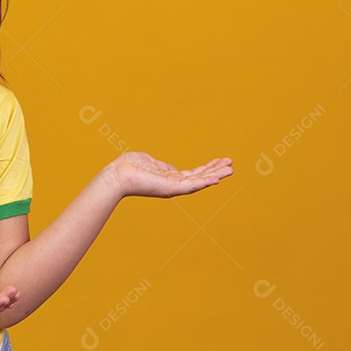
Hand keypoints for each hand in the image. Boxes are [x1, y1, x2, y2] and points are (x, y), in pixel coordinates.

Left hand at [106, 152, 232, 198]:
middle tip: (231, 165)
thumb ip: (162, 166)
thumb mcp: (150, 162)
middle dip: (216, 171)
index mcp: (169, 178)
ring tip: (230, 170)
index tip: (220, 161)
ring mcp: (173, 187)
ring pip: (199, 182)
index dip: (207, 168)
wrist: (118, 175)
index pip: (193, 174)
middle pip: (200, 178)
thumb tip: (169, 168)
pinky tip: (217, 179)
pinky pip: (191, 186)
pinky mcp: (171, 189)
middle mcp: (174, 184)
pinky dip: (205, 182)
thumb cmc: (129, 167)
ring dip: (215, 176)